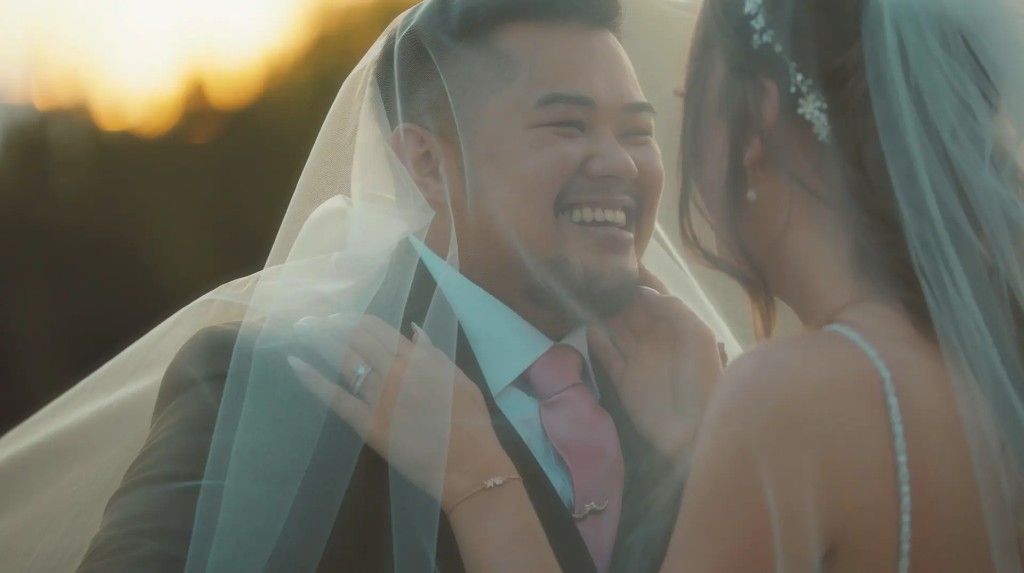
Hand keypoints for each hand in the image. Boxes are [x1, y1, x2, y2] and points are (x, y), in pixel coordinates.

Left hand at [287, 315, 515, 511]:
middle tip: (312, 319)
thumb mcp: (460, 378)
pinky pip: (335, 397)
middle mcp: (395, 371)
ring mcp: (378, 396)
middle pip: (356, 339)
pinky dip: (313, 378)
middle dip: (332, 325)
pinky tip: (295, 362)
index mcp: (419, 358)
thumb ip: (435, 353)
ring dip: (320, 340)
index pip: (379, 329)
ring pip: (344, 360)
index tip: (341, 317)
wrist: (467, 463)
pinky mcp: (367, 423)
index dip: (356, 321)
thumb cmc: (470, 422)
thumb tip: (413, 331)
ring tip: (303, 328)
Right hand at [589, 267, 722, 459]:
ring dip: (603, 312)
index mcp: (678, 327)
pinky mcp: (623, 379)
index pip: (656, 297)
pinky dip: (596, 340)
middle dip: (617, 293)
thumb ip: (674, 309)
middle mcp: (656, 339)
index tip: (621, 261)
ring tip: (584, 292)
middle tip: (595, 274)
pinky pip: (606, 354)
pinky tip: (585, 324)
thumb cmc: (703, 380)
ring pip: (616, 328)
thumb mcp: (698, 337)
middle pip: (632, 310)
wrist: (695, 431)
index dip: (641, 280)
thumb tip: (643, 292)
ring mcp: (638, 359)